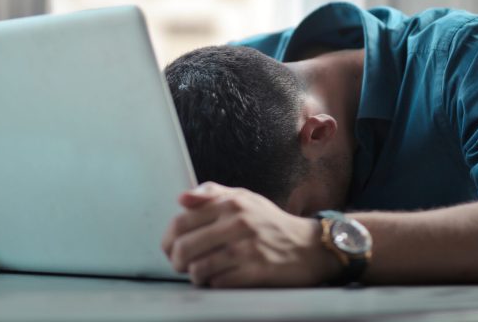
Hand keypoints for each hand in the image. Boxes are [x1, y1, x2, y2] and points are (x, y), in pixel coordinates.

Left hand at [161, 182, 339, 287]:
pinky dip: (214, 284)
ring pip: (198, 268)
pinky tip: (220, 279)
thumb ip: (212, 193)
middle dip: (175, 261)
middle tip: (180, 265)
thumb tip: (181, 198)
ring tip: (201, 273)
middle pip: (184, 247)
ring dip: (195, 275)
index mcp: (231, 203)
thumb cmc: (271, 222)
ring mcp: (247, 249)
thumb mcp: (245, 198)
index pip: (181, 222)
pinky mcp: (255, 272)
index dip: (168, 239)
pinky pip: (218, 283)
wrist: (309, 247)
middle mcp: (237, 223)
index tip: (169, 248)